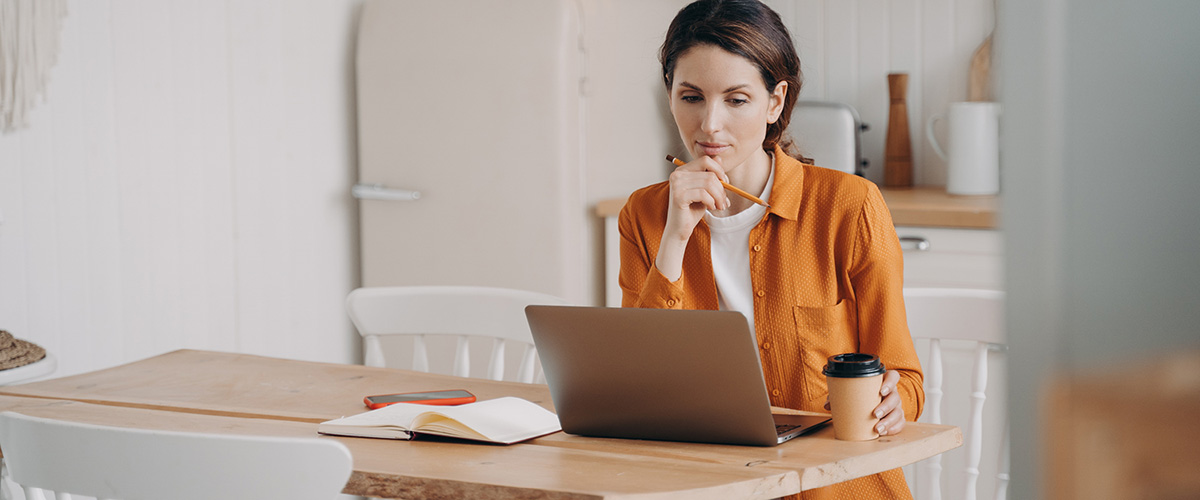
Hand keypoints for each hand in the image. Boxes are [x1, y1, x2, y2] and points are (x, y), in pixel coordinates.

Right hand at [655, 156, 729, 280]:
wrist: (680, 229)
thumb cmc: (692, 210)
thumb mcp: (705, 190)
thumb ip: (710, 174)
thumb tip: (719, 157)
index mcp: (682, 170)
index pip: (706, 160)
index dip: (719, 170)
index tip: (725, 183)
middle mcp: (677, 174)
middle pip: (710, 174)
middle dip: (722, 188)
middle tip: (724, 201)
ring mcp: (676, 184)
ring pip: (709, 183)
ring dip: (719, 197)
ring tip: (719, 206)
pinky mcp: (678, 196)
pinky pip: (703, 194)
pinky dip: (711, 202)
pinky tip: (710, 208)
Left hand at [822, 369, 905, 435]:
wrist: (867, 405)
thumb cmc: (860, 395)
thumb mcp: (851, 393)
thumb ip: (839, 395)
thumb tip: (828, 404)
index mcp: (883, 382)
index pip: (893, 377)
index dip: (890, 382)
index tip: (881, 390)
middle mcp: (892, 393)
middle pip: (895, 397)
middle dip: (886, 406)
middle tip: (875, 414)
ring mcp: (896, 406)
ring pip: (898, 412)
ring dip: (889, 421)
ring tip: (878, 428)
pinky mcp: (897, 418)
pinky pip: (900, 423)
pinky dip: (893, 429)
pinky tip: (884, 432)